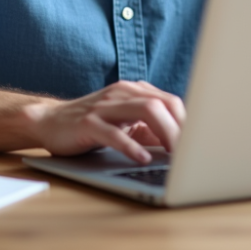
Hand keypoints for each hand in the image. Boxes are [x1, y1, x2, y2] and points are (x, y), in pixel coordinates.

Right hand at [28, 80, 185, 164]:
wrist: (50, 121)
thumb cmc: (92, 125)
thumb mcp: (126, 124)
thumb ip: (151, 129)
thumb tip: (181, 147)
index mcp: (134, 91)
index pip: (171, 102)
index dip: (188, 123)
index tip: (200, 144)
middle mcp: (122, 93)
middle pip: (162, 104)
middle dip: (181, 129)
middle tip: (192, 154)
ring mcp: (104, 106)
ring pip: (144, 110)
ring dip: (165, 134)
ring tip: (175, 155)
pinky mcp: (87, 122)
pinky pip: (114, 133)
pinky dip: (131, 146)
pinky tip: (142, 158)